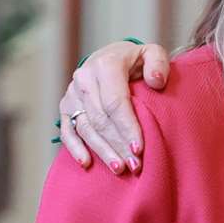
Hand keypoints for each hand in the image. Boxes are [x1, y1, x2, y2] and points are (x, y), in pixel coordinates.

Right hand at [58, 41, 171, 172]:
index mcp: (105, 65)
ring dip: (102, 151)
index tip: (139, 148)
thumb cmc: (137, 60)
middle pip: (101, 119)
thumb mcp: (152, 53)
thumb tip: (156, 82)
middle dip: (118, 144)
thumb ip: (158, 63)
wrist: (110, 57)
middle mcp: (84, 79)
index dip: (127, 127)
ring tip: (119, 169)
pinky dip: (75, 148)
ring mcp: (72, 94)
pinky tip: (86, 163)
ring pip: (86, 128)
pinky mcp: (65, 107)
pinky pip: (67, 130)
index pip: (115, 102)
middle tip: (135, 166)